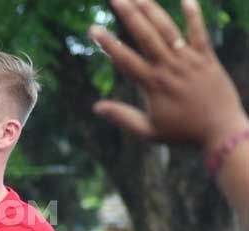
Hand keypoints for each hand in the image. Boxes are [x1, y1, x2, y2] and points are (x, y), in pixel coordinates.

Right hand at [89, 0, 247, 148]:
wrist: (221, 132)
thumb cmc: (182, 134)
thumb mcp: (148, 131)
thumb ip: (122, 117)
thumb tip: (96, 107)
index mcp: (153, 84)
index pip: (125, 59)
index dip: (107, 43)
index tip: (93, 29)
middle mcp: (170, 68)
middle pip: (145, 36)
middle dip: (129, 15)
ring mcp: (189, 61)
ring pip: (168, 30)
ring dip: (153, 10)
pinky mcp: (207, 59)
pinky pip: (200, 34)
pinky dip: (194, 16)